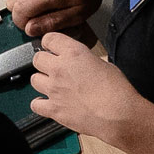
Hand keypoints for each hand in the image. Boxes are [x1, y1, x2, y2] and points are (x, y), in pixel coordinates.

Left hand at [30, 33, 153, 153]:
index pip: (50, 39)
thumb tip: (78, 63)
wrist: (118, 114)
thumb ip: (84, 60)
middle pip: (38, 59)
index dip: (50, 43)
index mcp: (74, 54)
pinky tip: (48, 103)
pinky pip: (35, 104)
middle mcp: (60, 69)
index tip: (52, 47)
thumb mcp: (104, 63)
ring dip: (42, 81)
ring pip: (34, 80)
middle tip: (54, 67)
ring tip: (54, 85)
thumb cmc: (117, 90)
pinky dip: (40, 104)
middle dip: (45, 62)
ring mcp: (54, 89)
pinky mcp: (53, 108)